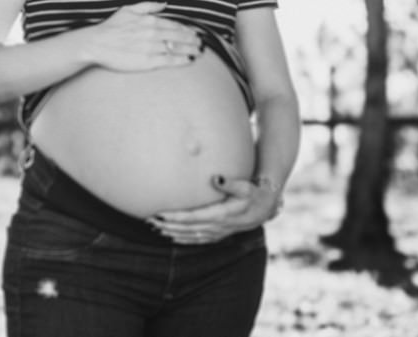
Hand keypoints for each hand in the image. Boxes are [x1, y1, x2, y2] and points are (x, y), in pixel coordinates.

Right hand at [79, 1, 207, 72]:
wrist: (96, 44)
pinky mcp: (148, 61)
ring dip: (191, 50)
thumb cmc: (111, 27)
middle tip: (201, 43)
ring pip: (178, 48)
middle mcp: (153, 33)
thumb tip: (165, 4)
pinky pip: (170, 60)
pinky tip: (189, 60)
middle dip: (193, 40)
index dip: (187, 29)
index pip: (175, 24)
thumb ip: (149, 6)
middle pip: (180, 36)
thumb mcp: (128, 10)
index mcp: (150, 20)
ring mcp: (152, 47)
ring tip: (198, 52)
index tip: (195, 33)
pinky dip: (182, 60)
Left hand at [144, 174, 283, 243]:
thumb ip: (230, 183)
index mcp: (222, 214)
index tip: (159, 213)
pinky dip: (184, 239)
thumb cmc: (254, 192)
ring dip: (172, 232)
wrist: (267, 206)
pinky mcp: (220, 234)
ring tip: (155, 228)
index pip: (193, 217)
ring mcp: (219, 232)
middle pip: (188, 228)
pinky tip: (172, 236)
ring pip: (191, 235)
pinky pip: (198, 239)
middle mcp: (219, 226)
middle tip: (150, 220)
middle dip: (168, 225)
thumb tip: (215, 177)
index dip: (175, 217)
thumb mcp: (245, 186)